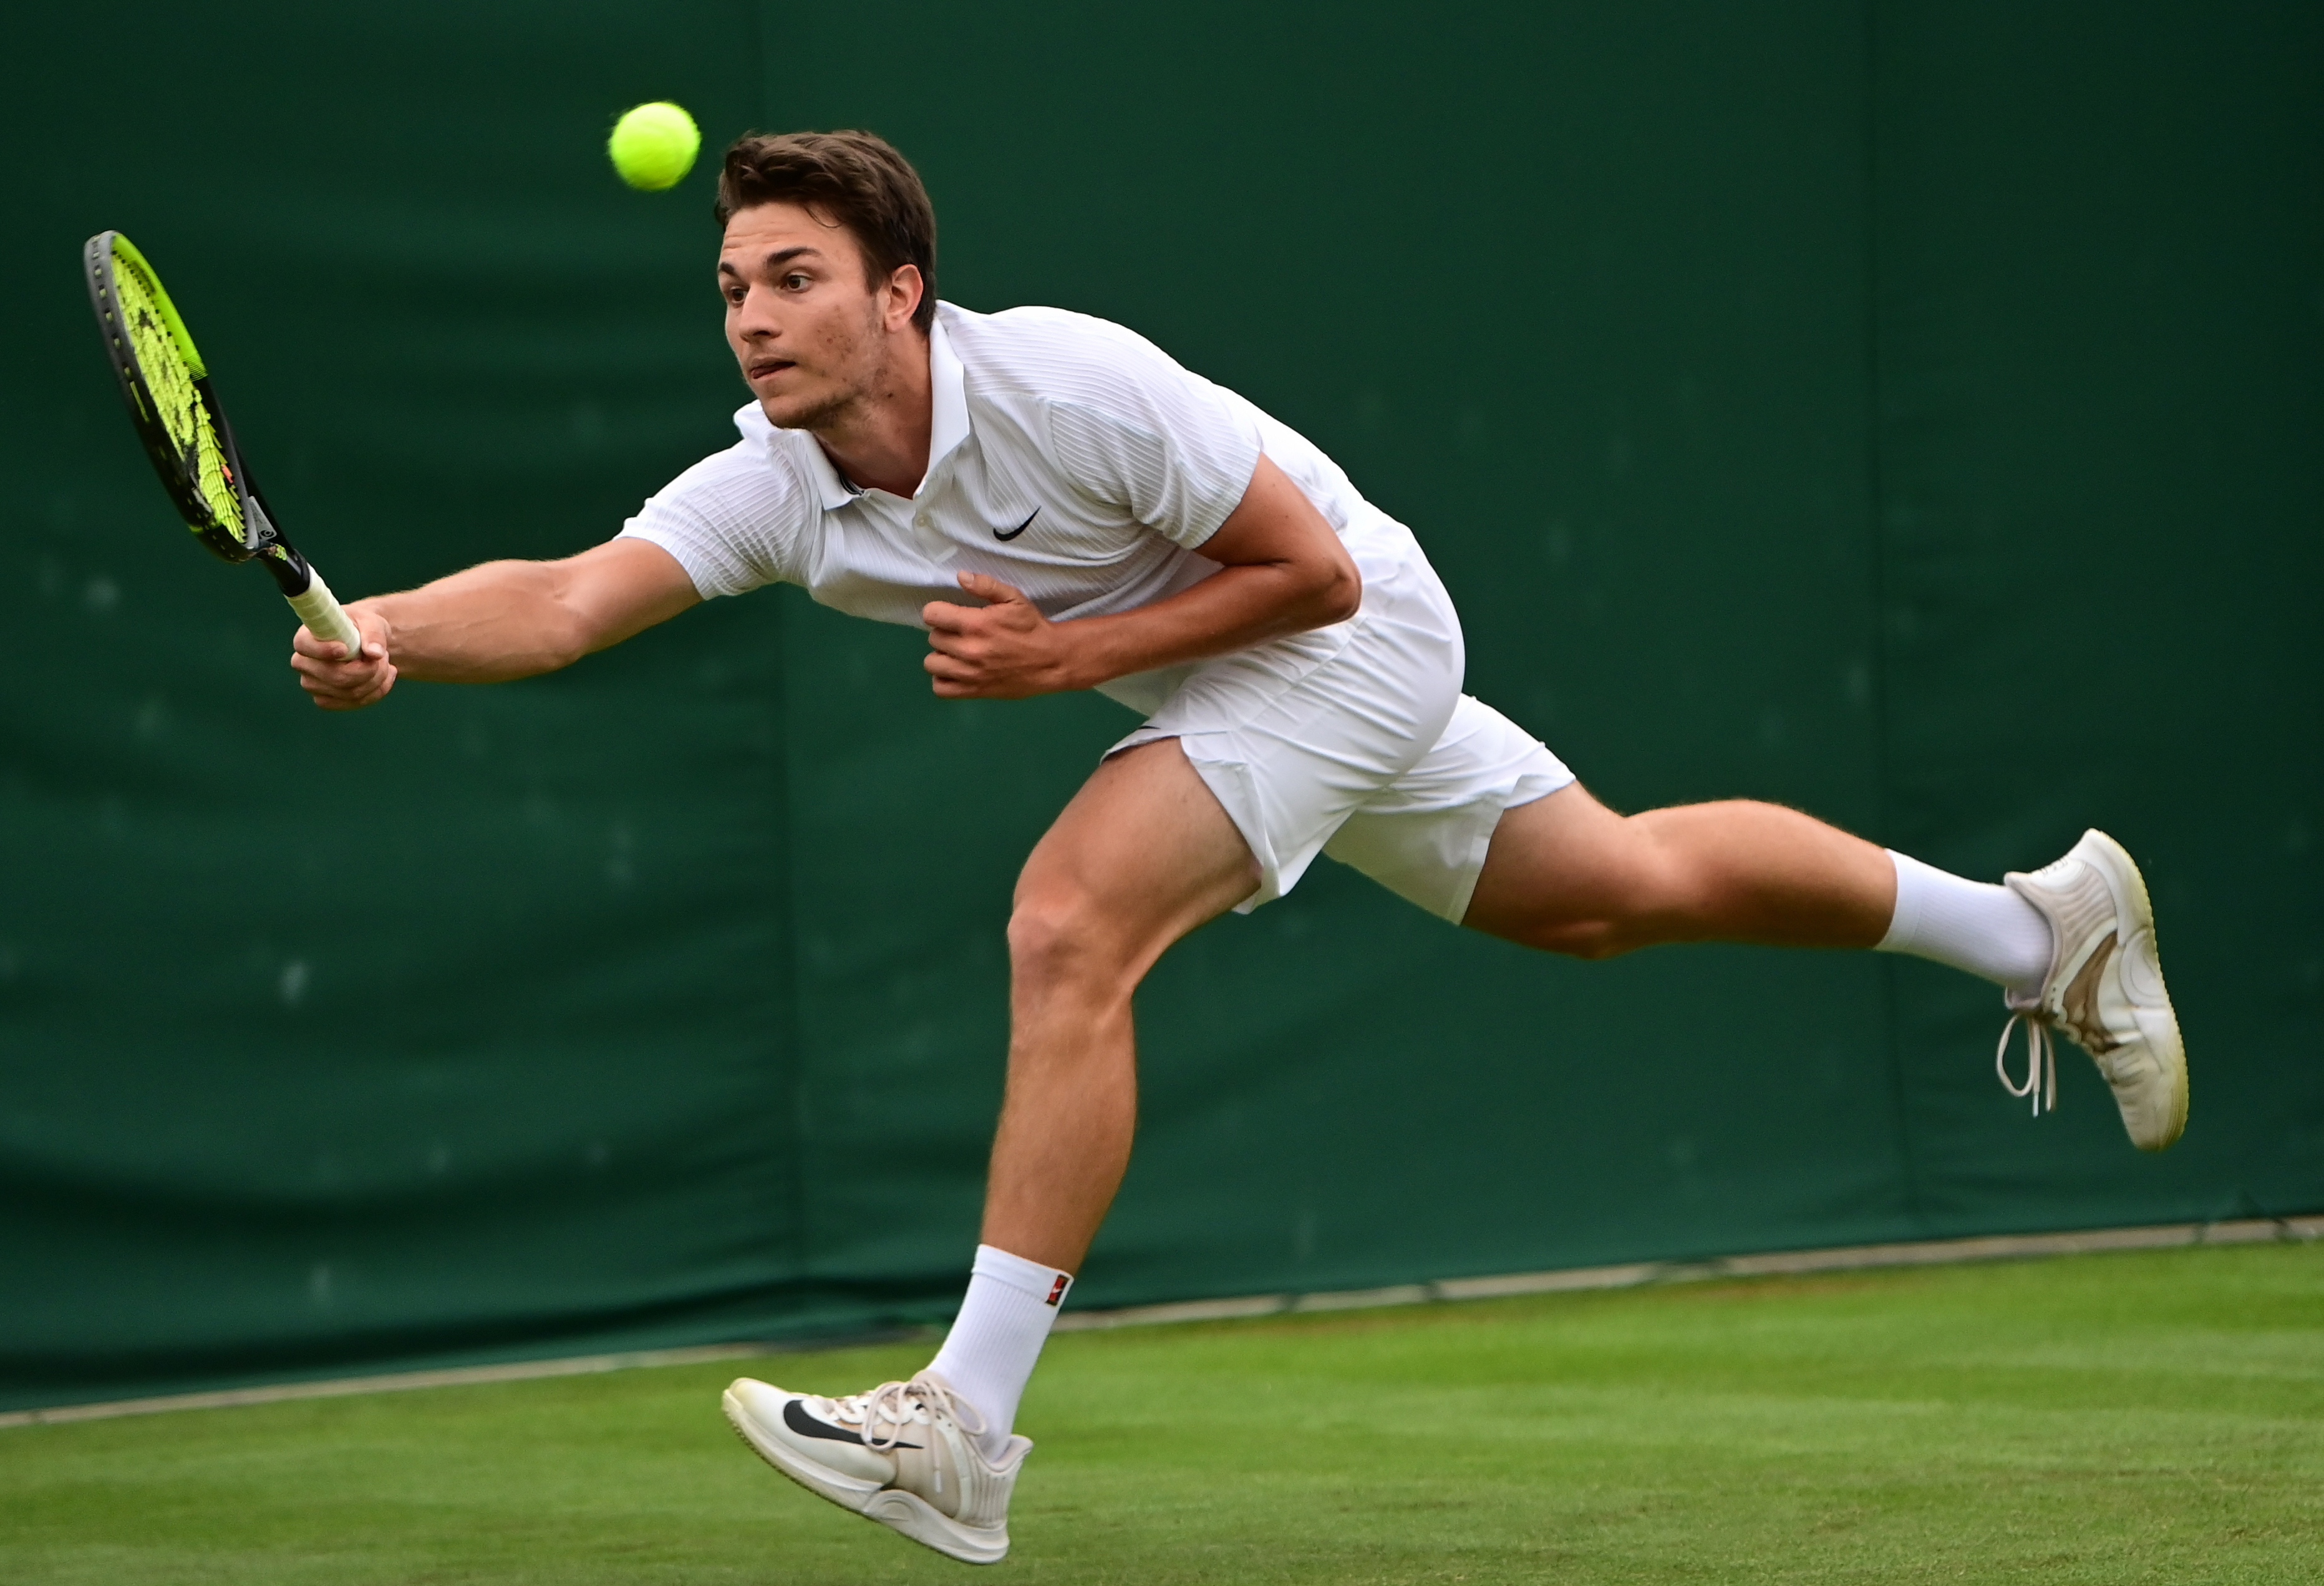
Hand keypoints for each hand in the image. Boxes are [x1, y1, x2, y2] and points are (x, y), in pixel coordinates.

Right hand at [291, 603, 396, 709]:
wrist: (364, 643)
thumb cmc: (361, 627)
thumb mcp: (370, 622)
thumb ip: (373, 634)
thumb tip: (375, 653)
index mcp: (305, 638)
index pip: (304, 646)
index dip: (324, 650)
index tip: (345, 648)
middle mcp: (303, 663)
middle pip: (336, 676)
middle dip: (369, 669)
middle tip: (384, 656)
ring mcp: (312, 684)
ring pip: (349, 693)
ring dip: (376, 680)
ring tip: (384, 662)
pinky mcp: (325, 699)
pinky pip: (353, 702)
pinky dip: (376, 692)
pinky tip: (384, 677)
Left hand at [922, 572, 1077, 697]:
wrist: (1052, 661)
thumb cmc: (1032, 627)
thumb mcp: (1014, 598)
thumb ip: (986, 585)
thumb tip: (960, 576)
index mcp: (975, 624)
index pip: (931, 614)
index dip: (938, 611)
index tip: (949, 614)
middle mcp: (968, 650)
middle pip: (933, 638)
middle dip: (944, 632)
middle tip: (961, 633)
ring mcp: (969, 673)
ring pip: (931, 663)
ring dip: (942, 656)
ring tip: (957, 653)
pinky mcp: (974, 691)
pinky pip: (940, 688)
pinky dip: (943, 679)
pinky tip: (956, 671)